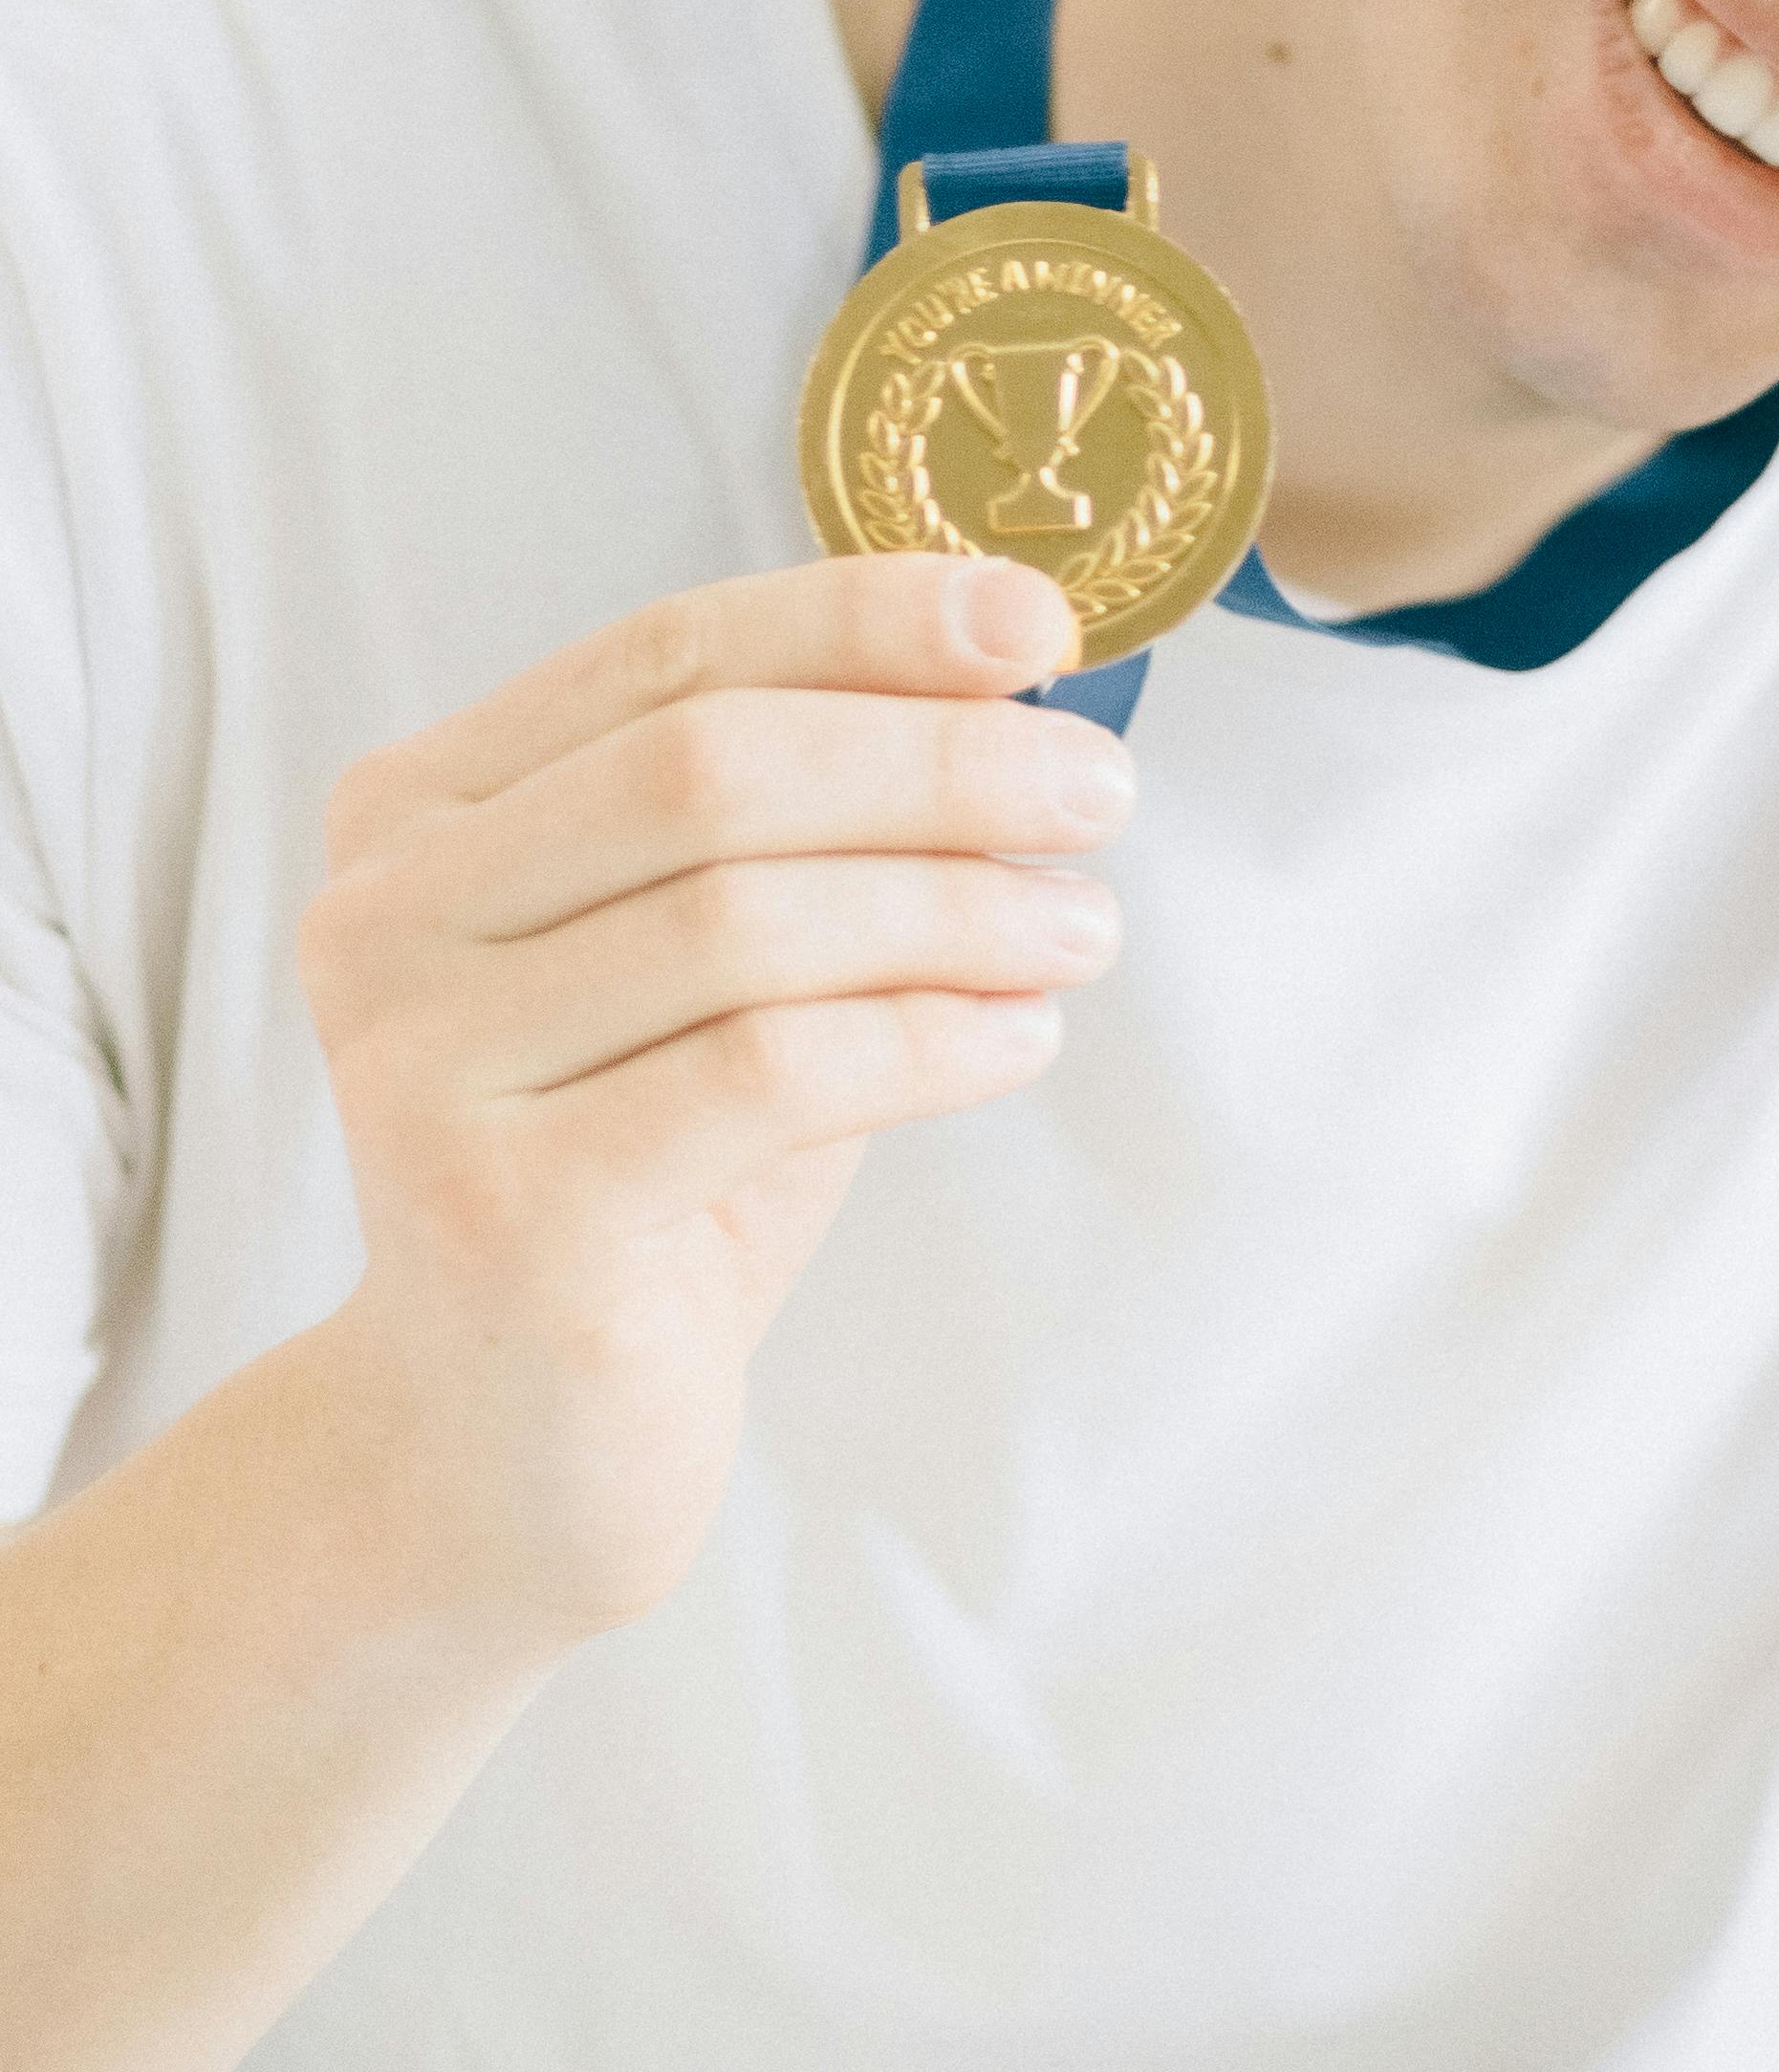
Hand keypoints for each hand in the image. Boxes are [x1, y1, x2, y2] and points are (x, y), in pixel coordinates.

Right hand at [294, 560, 1130, 1646]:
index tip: (1038, 620)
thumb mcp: (725, 962)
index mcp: (419, 811)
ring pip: (744, 920)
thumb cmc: (649, 1173)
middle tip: (1103, 793)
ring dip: (957, 906)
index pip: (665, 652)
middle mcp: (382, 919)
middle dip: (936, 761)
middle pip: (706, 769)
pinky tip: (1023, 1038)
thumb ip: (816, 817)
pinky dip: (929, 1037)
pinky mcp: (501, 1213)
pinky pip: (767, 1071)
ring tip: (1085, 928)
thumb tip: (1006, 665)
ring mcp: (418, 1069)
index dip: (858, 618)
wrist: (511, 1454)